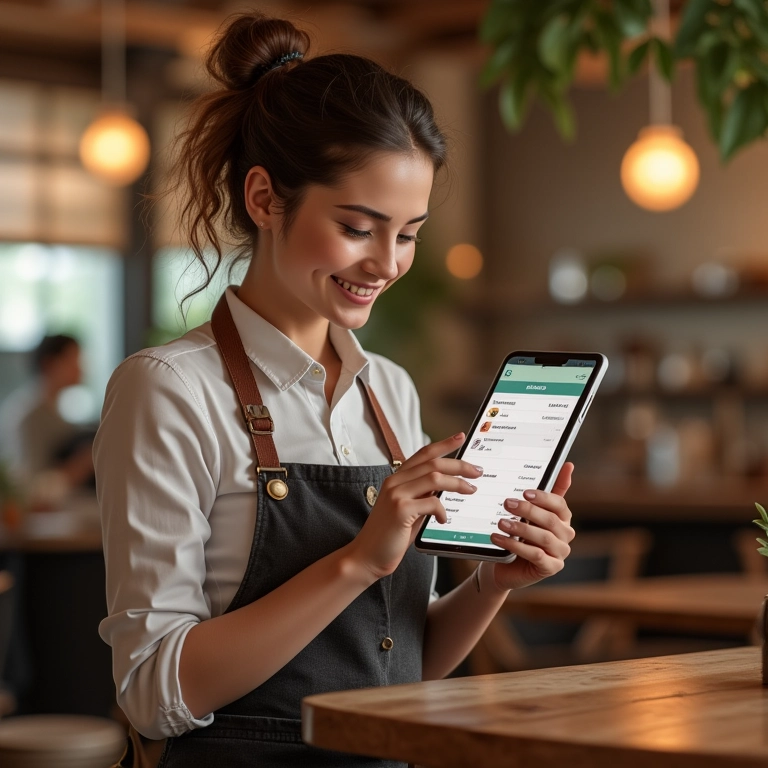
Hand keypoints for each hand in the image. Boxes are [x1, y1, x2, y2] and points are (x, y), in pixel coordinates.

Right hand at [349, 433, 482, 580]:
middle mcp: (395, 481)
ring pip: (435, 478)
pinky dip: (442, 511)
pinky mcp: (400, 509)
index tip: (460, 437)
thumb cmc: (390, 534)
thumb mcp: (408, 508)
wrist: (367, 555)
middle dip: (460, 465)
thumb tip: (445, 483)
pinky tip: (442, 520)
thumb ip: (422, 494)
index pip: (423, 454)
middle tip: (477, 471)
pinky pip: (432, 502)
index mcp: (396, 478)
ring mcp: (396, 494)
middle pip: (433, 463)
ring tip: (470, 490)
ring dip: (457, 483)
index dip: (444, 444)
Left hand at [483, 463, 575, 592]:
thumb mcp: (530, 512)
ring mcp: (560, 553)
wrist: (505, 565)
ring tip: (501, 523)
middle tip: (507, 503)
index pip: (559, 504)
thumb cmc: (519, 534)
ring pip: (544, 538)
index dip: (543, 497)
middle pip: (551, 520)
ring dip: (521, 528)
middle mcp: (565, 535)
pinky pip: (536, 555)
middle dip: (528, 511)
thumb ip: (547, 492)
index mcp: (563, 518)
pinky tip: (499, 539)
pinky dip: (516, 546)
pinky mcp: (551, 567)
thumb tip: (568, 464)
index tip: (524, 492)